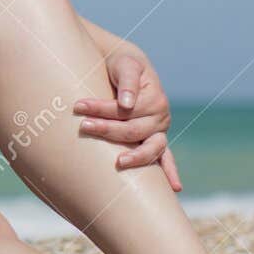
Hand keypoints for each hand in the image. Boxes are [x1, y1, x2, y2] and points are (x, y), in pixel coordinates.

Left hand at [72, 49, 182, 191]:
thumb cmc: (122, 65)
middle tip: (83, 125)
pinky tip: (175, 188)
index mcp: (155, 99)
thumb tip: (127, 104)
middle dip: (108, 130)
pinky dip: (170, 172)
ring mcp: (159, 131)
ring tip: (118, 162)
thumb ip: (127, 81)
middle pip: (134, 131)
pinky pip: (165, 158)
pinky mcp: (155, 140)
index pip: (127, 110)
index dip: (102, 109)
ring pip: (149, 149)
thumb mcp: (125, 65)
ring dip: (134, 156)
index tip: (78, 105)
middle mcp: (161, 117)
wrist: (127, 67)